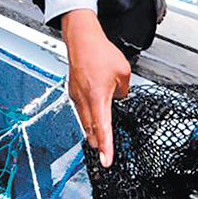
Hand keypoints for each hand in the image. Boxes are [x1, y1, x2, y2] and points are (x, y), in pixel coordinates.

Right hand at [62, 9, 129, 167]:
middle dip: (98, 142)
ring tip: (99, 139)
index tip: (106, 160)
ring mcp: (76, 95)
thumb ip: (124, 90)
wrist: (82, 38)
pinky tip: (94, 116)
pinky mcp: (73, 89)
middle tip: (104, 153)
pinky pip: (81, 109)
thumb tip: (120, 97)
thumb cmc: (100, 52)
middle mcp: (84, 99)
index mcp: (98, 97)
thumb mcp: (124, 72)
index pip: (103, 128)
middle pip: (90, 128)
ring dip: (93, 129)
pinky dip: (88, 116)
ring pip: (85, 119)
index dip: (105, 146)